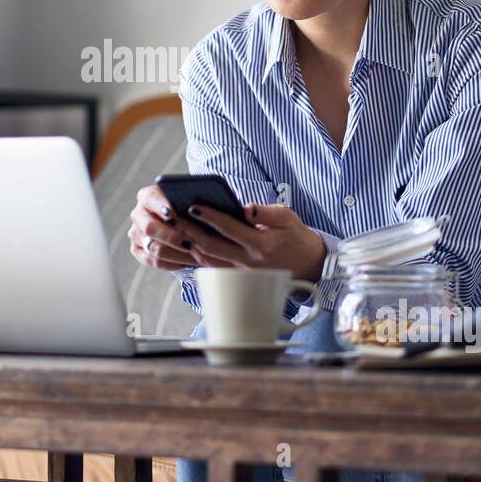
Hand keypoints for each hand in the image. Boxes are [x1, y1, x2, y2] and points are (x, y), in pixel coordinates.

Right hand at [128, 184, 198, 270]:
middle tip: (187, 242)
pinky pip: (152, 261)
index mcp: (148, 196)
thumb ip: (190, 202)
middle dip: (169, 236)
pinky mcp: (137, 250)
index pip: (151, 198)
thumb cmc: (189, 209)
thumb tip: (196, 210)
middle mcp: (138, 214)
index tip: (172, 213)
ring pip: (152, 247)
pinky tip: (184, 263)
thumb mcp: (190, 202)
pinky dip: (170, 263)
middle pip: (149, 227)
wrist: (183, 223)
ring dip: (174, 253)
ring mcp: (136, 233)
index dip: (160, 206)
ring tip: (192, 256)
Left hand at [177, 202, 327, 281]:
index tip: (193, 205)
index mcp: (262, 244)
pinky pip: (213, 267)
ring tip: (174, 228)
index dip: (210, 216)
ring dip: (189, 244)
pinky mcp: (238, 276)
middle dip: (190, 231)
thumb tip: (245, 208)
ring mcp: (241, 271)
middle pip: (212, 246)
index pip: (230, 228)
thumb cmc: (295, 237)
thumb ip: (266, 213)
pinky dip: (197, 255)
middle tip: (173, 217)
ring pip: (208, 260)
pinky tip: (187, 241)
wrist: (307, 264)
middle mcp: (248, 261)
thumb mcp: (288, 218)